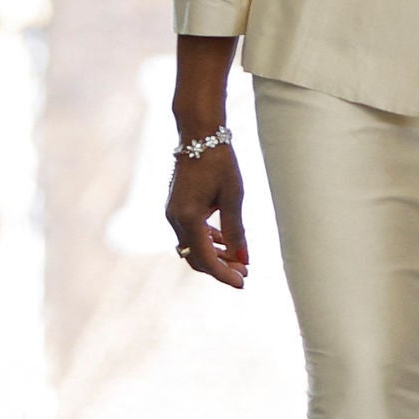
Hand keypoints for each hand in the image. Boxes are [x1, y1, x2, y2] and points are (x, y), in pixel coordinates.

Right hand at [166, 144, 248, 287]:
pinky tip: (225, 242)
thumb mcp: (233, 197)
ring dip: (215, 255)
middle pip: (196, 258)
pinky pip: (190, 234)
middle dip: (221, 268)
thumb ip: (236, 231)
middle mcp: (175, 219)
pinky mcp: (176, 207)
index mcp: (188, 218)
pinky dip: (207, 241)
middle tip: (245, 272)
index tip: (243, 283)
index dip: (224, 274)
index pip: (206, 259)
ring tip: (240, 259)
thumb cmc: (219, 162)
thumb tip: (243, 259)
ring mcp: (172, 213)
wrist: (199, 135)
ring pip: (193, 247)